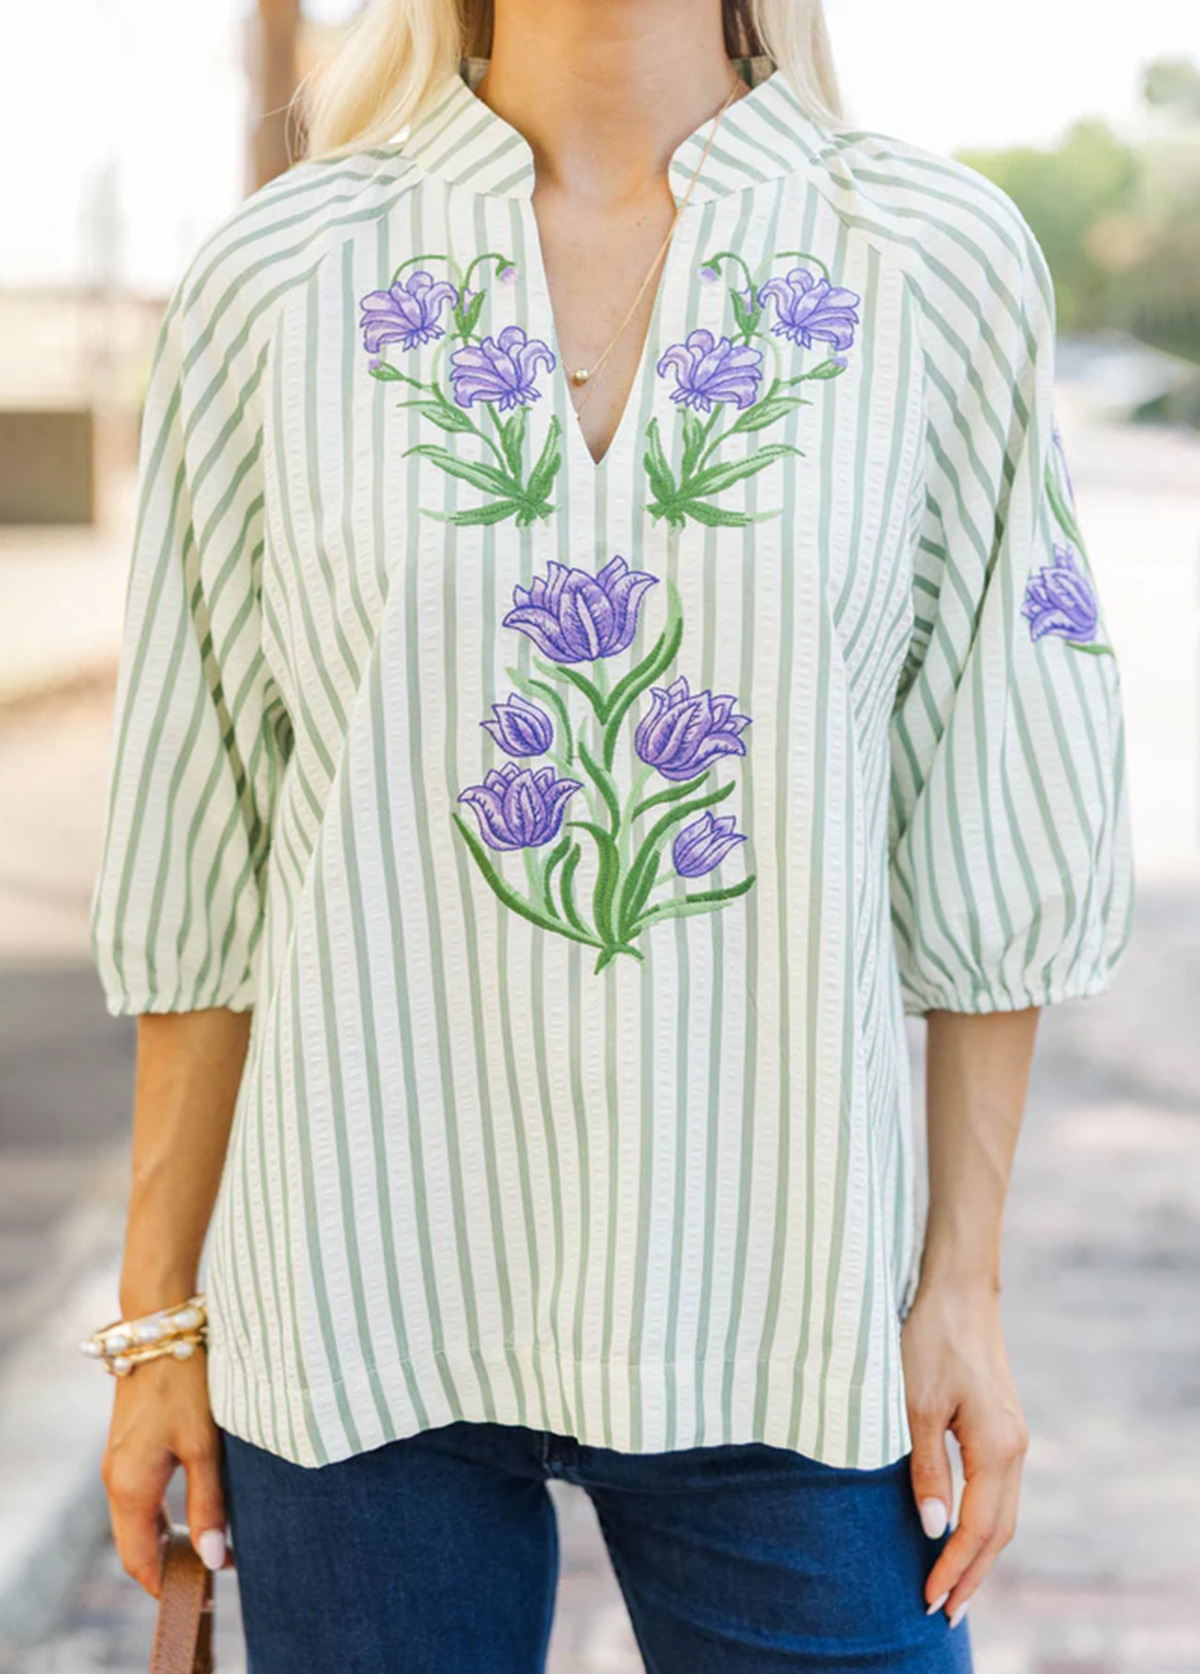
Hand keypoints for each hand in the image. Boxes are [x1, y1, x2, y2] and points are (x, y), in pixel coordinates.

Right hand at [100, 1352, 232, 1597]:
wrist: (160, 1324)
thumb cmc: (186, 1380)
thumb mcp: (205, 1443)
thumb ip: (209, 1503)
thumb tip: (213, 1559)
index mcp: (130, 1486)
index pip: (139, 1559)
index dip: (166, 1585)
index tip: (200, 1598)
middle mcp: (116, 1478)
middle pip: (134, 1544)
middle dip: (167, 1567)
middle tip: (209, 1578)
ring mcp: (118, 1460)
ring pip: (134, 1520)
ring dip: (164, 1540)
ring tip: (206, 1551)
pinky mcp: (128, 1443)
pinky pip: (137, 1495)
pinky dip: (159, 1515)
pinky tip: (190, 1513)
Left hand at [901, 1281, 1028, 1626]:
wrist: (958, 1290)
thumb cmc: (931, 1339)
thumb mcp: (915, 1404)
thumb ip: (925, 1469)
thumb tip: (932, 1528)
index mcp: (997, 1447)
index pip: (978, 1528)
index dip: (953, 1566)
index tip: (929, 1599)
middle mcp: (1015, 1448)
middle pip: (1000, 1531)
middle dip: (972, 1575)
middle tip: (942, 1612)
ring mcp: (1013, 1437)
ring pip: (1003, 1513)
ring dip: (979, 1553)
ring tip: (952, 1587)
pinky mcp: (1003, 1426)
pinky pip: (999, 1491)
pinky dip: (983, 1522)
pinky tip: (962, 1534)